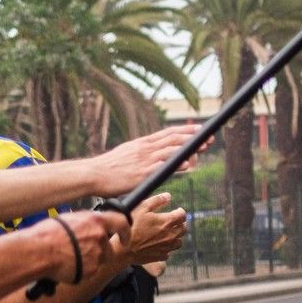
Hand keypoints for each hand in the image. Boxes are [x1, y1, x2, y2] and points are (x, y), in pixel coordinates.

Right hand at [46, 210, 130, 283]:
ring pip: (99, 260)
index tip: (125, 236)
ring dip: (90, 260)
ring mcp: (97, 255)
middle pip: (109, 247)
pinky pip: (89, 271)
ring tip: (71, 258)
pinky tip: (68, 265)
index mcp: (95, 220)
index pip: (121, 222)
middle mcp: (100, 237)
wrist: (40, 252)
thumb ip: (84, 223)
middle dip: (100, 251)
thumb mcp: (68, 219)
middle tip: (85, 251)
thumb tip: (87, 226)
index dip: (125, 230)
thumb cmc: (47, 234)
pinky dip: (81, 270)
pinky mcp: (91, 270)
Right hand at [87, 124, 206, 194]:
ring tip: (204, 146)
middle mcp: (145, 149)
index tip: (198, 128)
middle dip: (193, 137)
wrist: (93, 174)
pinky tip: (188, 164)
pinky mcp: (142, 173)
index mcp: (141, 144)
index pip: (167, 133)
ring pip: (171, 150)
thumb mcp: (125, 154)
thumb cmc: (106, 168)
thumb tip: (151, 156)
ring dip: (189, 148)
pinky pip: (163, 167)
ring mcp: (144, 160)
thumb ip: (140, 154)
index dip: (184, 131)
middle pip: (173, 139)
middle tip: (209, 136)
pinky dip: (176, 164)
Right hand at [127, 192, 186, 263]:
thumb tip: (168, 196)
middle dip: (180, 224)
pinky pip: (169, 252)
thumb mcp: (141, 208)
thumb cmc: (130, 228)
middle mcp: (170, 235)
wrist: (123, 249)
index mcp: (167, 222)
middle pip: (183, 229)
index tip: (176, 211)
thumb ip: (156, 200)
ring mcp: (166, 247)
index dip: (180, 212)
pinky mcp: (161, 256)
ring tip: (167, 234)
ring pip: (179, 242)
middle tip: (172, 222)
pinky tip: (159, 245)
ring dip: (175, 237)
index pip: (183, 215)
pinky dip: (166, 248)